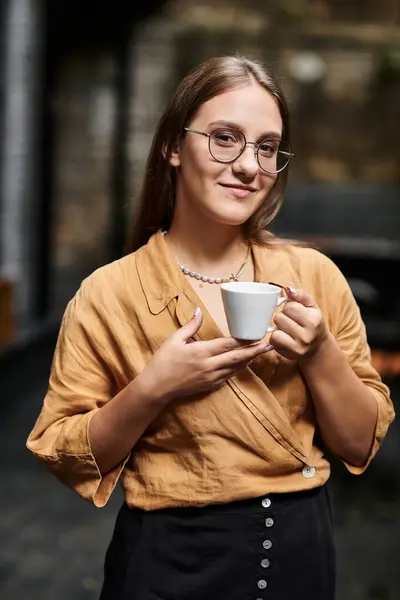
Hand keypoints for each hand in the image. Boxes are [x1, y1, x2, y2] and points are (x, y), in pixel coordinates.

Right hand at [136, 308, 269, 404]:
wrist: (157, 387)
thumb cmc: (163, 361)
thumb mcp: (174, 339)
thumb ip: (190, 325)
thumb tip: (199, 311)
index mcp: (201, 352)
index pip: (228, 344)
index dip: (244, 340)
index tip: (257, 335)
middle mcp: (209, 365)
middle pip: (237, 357)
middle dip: (254, 351)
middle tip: (268, 345)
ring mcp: (211, 377)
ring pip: (235, 368)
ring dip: (249, 360)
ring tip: (261, 353)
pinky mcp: (209, 385)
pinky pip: (228, 376)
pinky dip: (238, 369)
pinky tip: (244, 364)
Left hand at [269, 287, 328, 360]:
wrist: (317, 347)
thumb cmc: (312, 323)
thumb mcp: (312, 307)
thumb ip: (301, 295)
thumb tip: (288, 288)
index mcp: (313, 320)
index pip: (289, 306)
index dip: (289, 307)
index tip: (295, 312)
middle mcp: (307, 335)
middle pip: (279, 318)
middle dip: (283, 317)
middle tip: (290, 321)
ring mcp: (298, 346)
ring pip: (274, 331)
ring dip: (278, 328)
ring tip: (287, 329)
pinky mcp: (289, 354)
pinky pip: (272, 341)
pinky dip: (276, 338)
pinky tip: (284, 338)